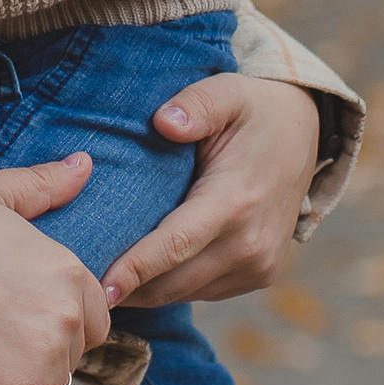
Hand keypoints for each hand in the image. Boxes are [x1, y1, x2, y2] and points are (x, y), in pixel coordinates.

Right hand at [0, 153, 113, 384]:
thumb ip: (42, 183)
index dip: (54, 319)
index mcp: (70, 270)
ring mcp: (49, 356)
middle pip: (75, 352)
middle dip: (43, 350)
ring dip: (29, 382)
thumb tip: (85, 164)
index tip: (12, 315)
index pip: (93, 314)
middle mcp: (69, 313)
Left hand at [102, 75, 323, 310]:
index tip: (96, 286)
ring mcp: (258, 265)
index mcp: (237, 201)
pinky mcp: (259, 274)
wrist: (306, 135)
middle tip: (78, 285)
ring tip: (99, 280)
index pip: (174, 245)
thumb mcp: (227, 92)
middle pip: (174, 281)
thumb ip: (196, 105)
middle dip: (127, 288)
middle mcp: (251, 243)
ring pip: (185, 292)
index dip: (133, 269)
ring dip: (145, 291)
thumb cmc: (254, 110)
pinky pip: (203, 290)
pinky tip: (138, 273)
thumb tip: (164, 122)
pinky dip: (170, 286)